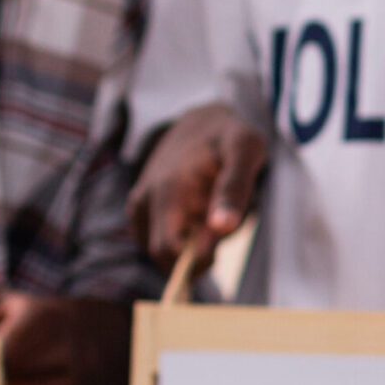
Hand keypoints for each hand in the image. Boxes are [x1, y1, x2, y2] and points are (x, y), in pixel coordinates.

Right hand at [129, 102, 266, 268]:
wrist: (203, 121)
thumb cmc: (231, 137)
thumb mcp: (246, 151)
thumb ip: (235, 189)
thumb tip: (220, 227)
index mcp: (170, 189)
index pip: (169, 250)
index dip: (194, 262)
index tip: (219, 252)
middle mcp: (146, 197)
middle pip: (164, 255)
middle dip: (193, 254)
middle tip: (218, 228)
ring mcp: (139, 203)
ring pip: (162, 249)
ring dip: (188, 245)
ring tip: (210, 214)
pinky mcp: (138, 207)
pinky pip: (158, 240)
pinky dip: (179, 236)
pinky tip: (196, 215)